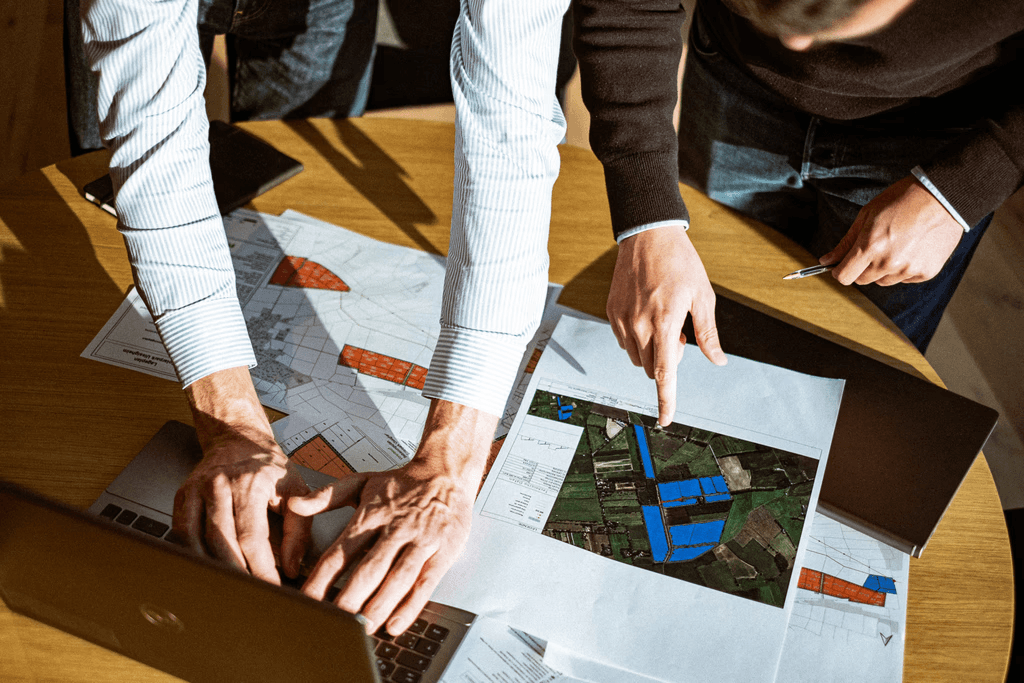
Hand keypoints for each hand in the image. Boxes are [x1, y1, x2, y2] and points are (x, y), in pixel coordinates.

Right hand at [175, 366, 312, 582]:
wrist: (238, 439)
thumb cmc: (269, 467)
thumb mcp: (296, 489)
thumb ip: (299, 530)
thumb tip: (292, 567)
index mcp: (252, 483)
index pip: (252, 537)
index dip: (260, 569)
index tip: (270, 589)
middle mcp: (221, 484)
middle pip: (221, 541)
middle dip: (235, 573)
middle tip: (247, 595)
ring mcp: (198, 489)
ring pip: (196, 539)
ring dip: (210, 568)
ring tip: (225, 587)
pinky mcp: (183, 494)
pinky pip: (180, 531)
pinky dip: (190, 554)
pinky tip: (204, 567)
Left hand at [290, 400, 495, 635]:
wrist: (445, 471)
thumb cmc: (402, 482)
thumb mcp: (360, 482)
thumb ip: (325, 497)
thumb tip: (293, 505)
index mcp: (371, 515)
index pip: (340, 552)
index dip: (321, 579)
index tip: (306, 600)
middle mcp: (395, 529)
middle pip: (369, 569)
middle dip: (350, 598)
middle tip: (335, 622)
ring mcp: (420, 541)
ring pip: (397, 579)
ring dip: (379, 606)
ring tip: (362, 628)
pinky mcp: (442, 552)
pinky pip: (425, 583)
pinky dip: (411, 606)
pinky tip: (396, 623)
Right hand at [607, 225, 726, 426]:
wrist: (647, 235)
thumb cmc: (680, 262)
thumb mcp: (703, 296)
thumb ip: (708, 333)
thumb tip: (718, 361)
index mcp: (665, 323)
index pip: (664, 373)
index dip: (666, 400)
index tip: (666, 420)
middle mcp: (639, 325)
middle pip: (651, 367)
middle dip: (666, 360)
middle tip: (679, 333)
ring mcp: (622, 319)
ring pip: (636, 356)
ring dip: (651, 350)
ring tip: (663, 319)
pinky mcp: (611, 312)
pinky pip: (624, 340)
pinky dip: (637, 338)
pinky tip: (647, 313)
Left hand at [822, 175, 963, 285]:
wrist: (943, 196)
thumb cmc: (904, 199)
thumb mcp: (867, 214)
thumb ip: (846, 242)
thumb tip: (827, 260)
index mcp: (870, 246)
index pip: (845, 277)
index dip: (839, 272)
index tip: (841, 266)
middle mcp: (889, 262)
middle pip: (863, 280)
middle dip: (861, 268)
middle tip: (873, 248)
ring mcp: (909, 269)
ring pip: (884, 281)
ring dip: (883, 269)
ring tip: (895, 245)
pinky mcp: (926, 272)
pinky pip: (905, 279)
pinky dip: (904, 269)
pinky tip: (911, 248)